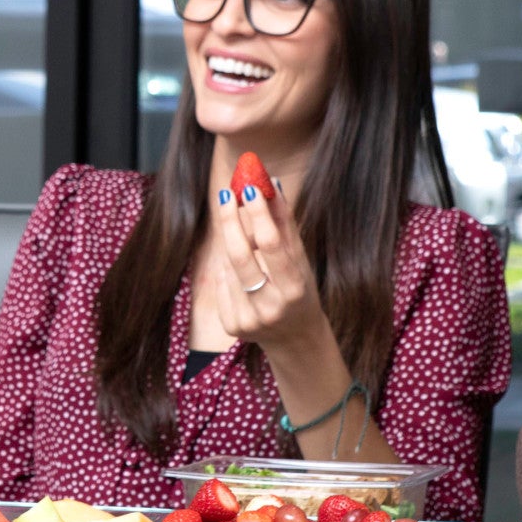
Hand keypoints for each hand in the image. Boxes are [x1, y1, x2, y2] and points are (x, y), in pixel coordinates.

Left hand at [213, 176, 330, 363]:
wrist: (295, 338)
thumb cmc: (300, 290)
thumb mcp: (300, 260)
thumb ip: (284, 224)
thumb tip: (271, 184)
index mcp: (293, 290)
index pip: (271, 245)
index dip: (258, 215)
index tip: (248, 188)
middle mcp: (270, 307)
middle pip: (240, 255)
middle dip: (231, 221)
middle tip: (226, 194)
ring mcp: (248, 319)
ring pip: (228, 266)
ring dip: (234, 246)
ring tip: (244, 239)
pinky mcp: (231, 326)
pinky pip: (222, 283)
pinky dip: (229, 270)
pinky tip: (243, 274)